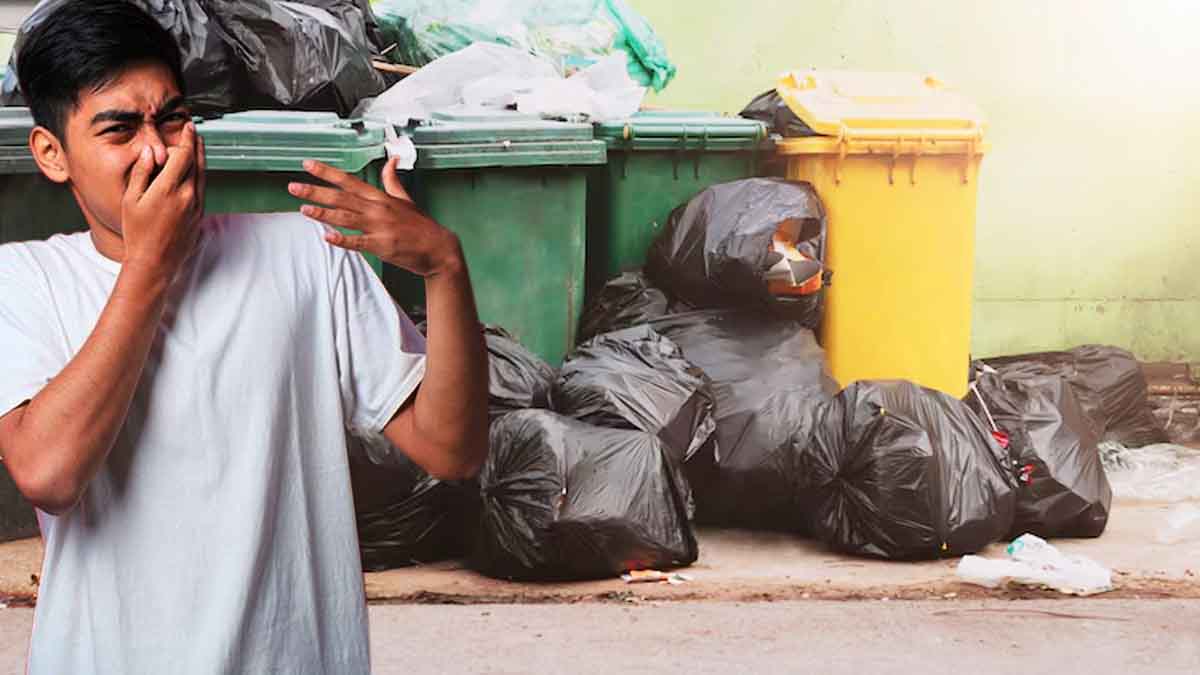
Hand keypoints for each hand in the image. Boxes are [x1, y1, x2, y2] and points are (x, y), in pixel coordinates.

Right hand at [121, 122, 205, 278]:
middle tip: (193, 132)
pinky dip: (200, 174)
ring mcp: (196, 206)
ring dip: (201, 158)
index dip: (187, 138)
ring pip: (203, 175)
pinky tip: (195, 171)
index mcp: (169, 189)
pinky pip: (203, 188)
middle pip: (197, 162)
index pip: (184, 155)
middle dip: (196, 144)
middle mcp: (187, 196)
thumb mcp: (131, 200)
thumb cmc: (137, 233)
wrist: (154, 262)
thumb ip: (142, 172)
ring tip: (197, 146)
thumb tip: (151, 151)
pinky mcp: (200, 215)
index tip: (189, 127)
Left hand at [288, 157, 463, 277]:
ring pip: (346, 217)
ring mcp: (380, 227)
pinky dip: (343, 239)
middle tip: (293, 187)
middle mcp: (377, 209)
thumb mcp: (406, 199)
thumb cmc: (421, 226)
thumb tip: (392, 160)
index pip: (349, 180)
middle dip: (315, 191)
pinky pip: (358, 242)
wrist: (438, 249)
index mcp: (381, 197)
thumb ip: (393, 180)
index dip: (327, 172)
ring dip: (323, 213)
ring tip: (304, 209)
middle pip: (341, 197)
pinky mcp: (382, 246)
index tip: (308, 165)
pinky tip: (327, 237)